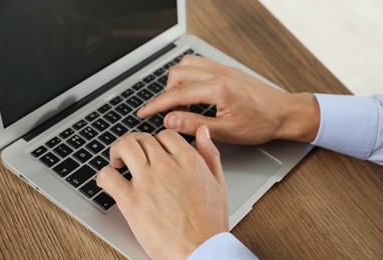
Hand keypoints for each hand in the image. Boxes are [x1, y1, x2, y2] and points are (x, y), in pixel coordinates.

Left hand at [96, 126, 228, 258]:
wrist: (200, 250)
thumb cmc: (209, 222)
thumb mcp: (218, 183)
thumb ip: (210, 154)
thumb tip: (203, 132)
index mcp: (188, 160)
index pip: (165, 134)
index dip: (156, 141)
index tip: (153, 150)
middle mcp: (166, 165)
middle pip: (142, 138)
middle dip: (135, 143)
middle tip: (131, 154)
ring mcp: (148, 181)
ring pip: (124, 147)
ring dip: (117, 150)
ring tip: (117, 161)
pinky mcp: (131, 200)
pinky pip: (108, 176)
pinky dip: (104, 175)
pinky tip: (108, 181)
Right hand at [138, 55, 319, 143]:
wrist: (284, 112)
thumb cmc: (261, 123)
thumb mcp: (226, 131)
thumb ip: (195, 125)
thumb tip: (170, 119)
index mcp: (218, 89)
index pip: (177, 94)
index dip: (156, 105)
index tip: (143, 113)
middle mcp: (218, 73)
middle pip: (177, 75)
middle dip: (167, 94)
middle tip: (172, 114)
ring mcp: (222, 69)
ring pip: (186, 65)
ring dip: (177, 83)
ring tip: (182, 103)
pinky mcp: (226, 69)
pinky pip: (198, 64)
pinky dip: (188, 76)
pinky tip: (194, 92)